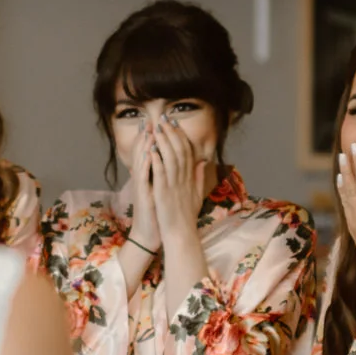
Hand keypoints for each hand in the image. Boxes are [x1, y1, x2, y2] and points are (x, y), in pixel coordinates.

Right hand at [120, 119, 161, 254]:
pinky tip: (150, 152)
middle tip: (150, 120)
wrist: (150, 234)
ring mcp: (142, 186)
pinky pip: (143, 176)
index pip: (150, 154)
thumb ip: (166, 178)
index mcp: (149, 178)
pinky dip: (146, 163)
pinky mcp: (143, 194)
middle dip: (146, 136)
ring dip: (144, 145)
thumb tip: (172, 166)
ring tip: (149, 130)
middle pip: (142, 153)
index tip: (159, 125)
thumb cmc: (158, 215)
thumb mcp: (162, 193)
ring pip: (141, 161)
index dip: (153, 139)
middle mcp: (143, 179)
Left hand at [147, 119, 212, 249]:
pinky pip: (160, 174)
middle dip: (171, 133)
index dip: (180, 136)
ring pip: (170, 158)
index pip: (187, 152)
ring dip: (163, 142)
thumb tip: (203, 161)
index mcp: (190, 178)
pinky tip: (151, 149)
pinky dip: (156, 161)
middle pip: (179, 151)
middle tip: (163, 119)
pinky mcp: (163, 194)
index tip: (174, 123)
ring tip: (156, 128)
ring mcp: (174, 186)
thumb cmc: (187, 218)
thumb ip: (199, 177)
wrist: (181, 235)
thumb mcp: (197, 195)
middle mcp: (183, 179)